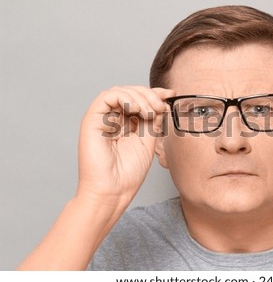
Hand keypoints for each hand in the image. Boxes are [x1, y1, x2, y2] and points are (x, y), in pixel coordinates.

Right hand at [77, 86, 174, 209]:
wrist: (113, 191)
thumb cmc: (128, 172)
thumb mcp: (148, 140)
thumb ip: (153, 120)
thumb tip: (161, 102)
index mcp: (126, 124)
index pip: (139, 100)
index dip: (155, 93)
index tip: (171, 94)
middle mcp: (113, 119)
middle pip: (130, 92)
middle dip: (149, 95)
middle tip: (161, 106)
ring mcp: (102, 119)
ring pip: (119, 91)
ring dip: (139, 97)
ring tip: (150, 112)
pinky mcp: (92, 120)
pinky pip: (106, 97)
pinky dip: (125, 98)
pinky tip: (136, 110)